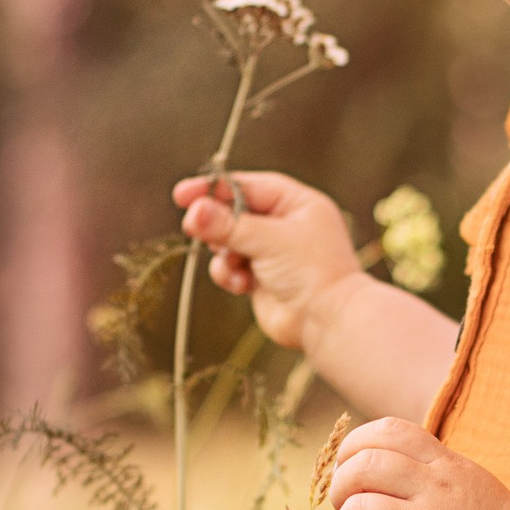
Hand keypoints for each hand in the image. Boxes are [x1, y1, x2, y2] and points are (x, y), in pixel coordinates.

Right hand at [171, 168, 361, 354]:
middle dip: (216, 224)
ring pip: (228, 242)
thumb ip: (228, 225)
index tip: (182, 194)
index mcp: (296, 203)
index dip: (214, 189)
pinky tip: (243, 284)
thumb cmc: (310, 272)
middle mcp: (284, 225)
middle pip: (234, 213)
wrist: (327, 322)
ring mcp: (272, 253)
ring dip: (224, 253)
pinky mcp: (260, 278)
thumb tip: (193, 211)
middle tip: (193, 227)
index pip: (247, 187)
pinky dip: (230, 274)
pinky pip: (231, 268)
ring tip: (234, 264)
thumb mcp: (268, 240)